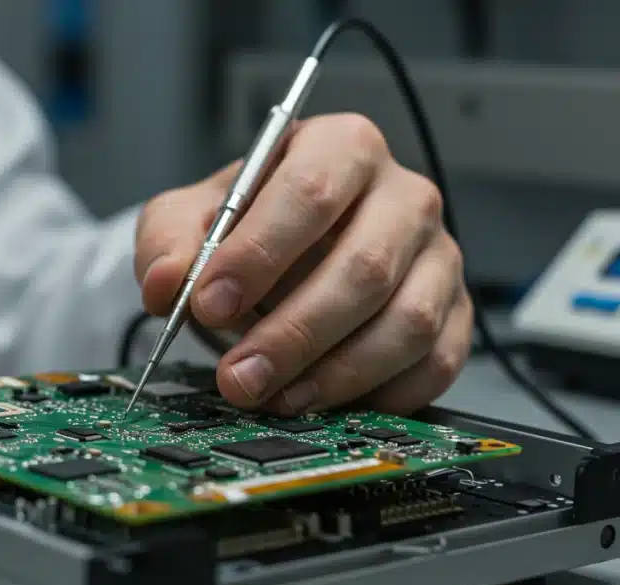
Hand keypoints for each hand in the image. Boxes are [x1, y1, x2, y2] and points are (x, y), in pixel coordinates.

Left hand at [136, 113, 469, 415]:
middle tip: (238, 375)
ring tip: (274, 396)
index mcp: (339, 147)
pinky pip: (435, 362)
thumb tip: (166, 283)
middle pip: (364, 268)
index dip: (259, 255)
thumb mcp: (186, 219)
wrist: (278, 251)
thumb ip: (168, 244)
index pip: (309, 194)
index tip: (210, 304)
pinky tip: (327, 401)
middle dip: (293, 334)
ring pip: (406, 323)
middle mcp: (401, 195)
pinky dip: (381, 394)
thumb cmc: (240, 226)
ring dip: (334, 374)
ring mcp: (436, 255)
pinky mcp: (453, 311)